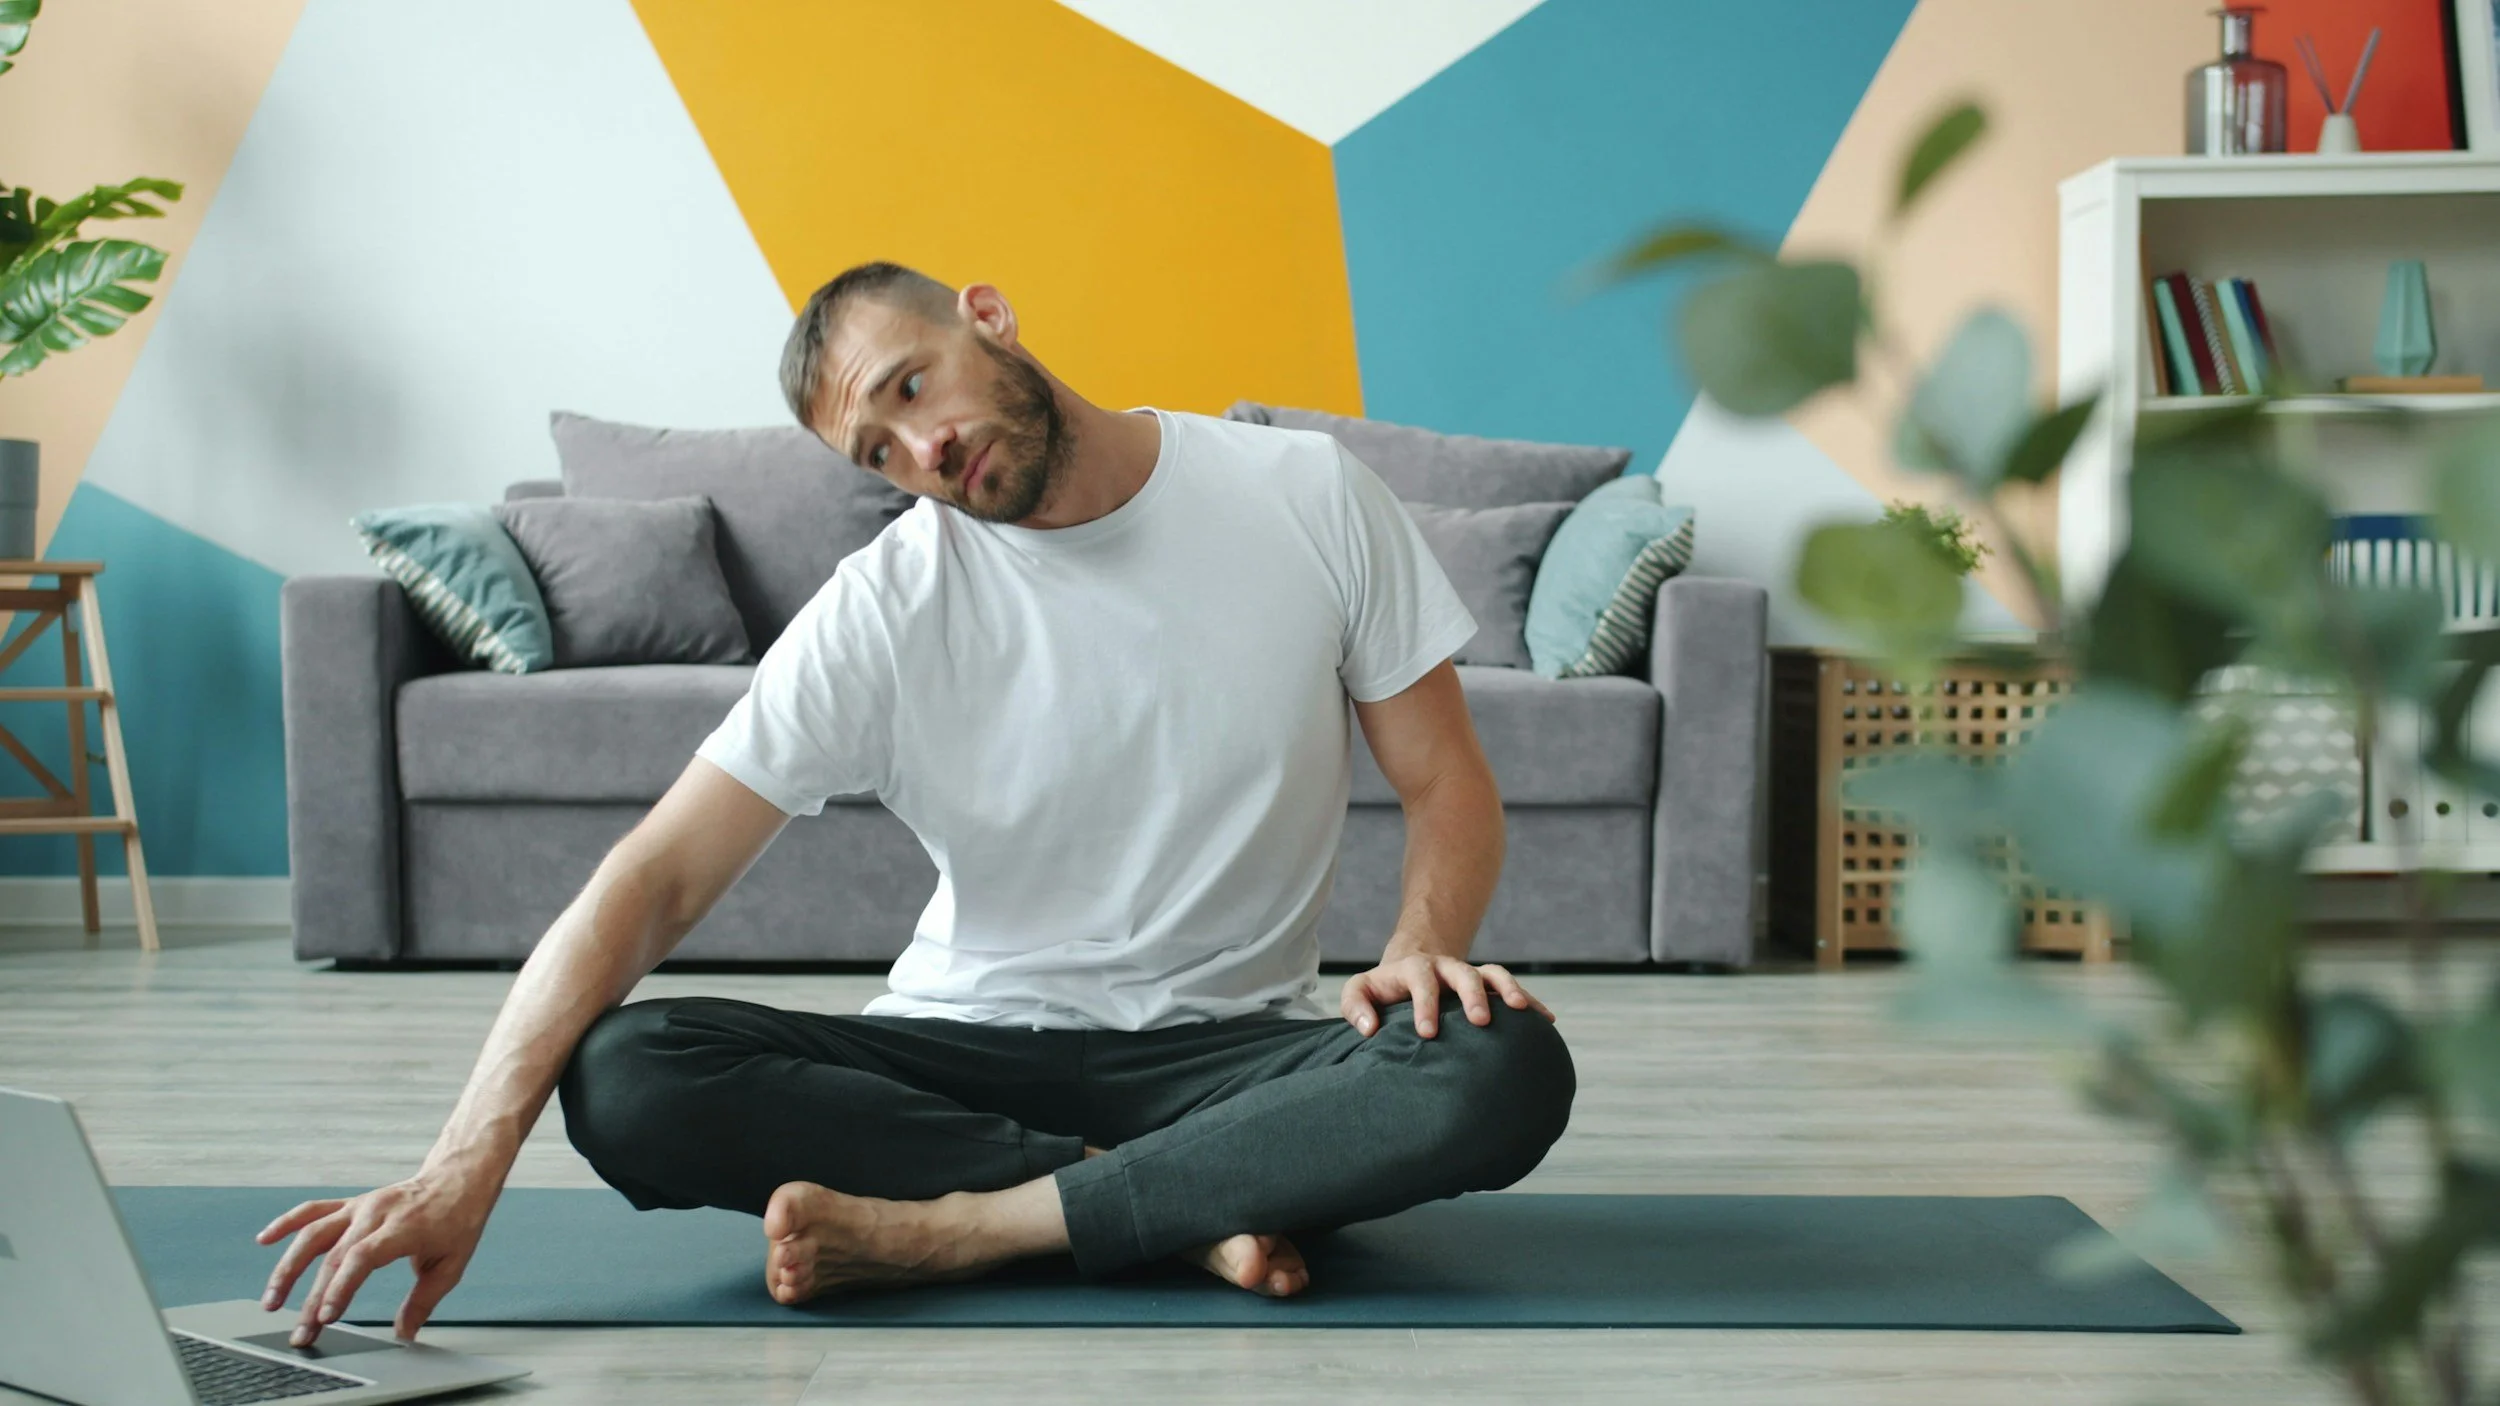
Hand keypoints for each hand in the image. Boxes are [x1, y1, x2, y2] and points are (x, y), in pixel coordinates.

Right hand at [255, 1171, 495, 1346]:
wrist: (457, 1179)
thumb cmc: (458, 1220)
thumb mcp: (451, 1264)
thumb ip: (423, 1301)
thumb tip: (404, 1335)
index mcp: (402, 1228)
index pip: (362, 1258)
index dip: (341, 1287)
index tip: (327, 1316)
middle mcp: (375, 1214)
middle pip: (334, 1257)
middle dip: (314, 1298)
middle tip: (302, 1332)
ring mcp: (360, 1206)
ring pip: (313, 1233)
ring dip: (288, 1268)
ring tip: (271, 1301)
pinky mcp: (351, 1203)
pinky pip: (313, 1210)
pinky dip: (287, 1223)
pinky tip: (264, 1240)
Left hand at [1340, 952, 1553, 1038]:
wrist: (1411, 968)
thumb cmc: (1382, 990)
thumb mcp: (1361, 991)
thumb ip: (1356, 1007)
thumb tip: (1370, 1030)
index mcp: (1414, 969)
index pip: (1420, 980)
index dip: (1425, 1004)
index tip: (1427, 1033)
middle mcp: (1446, 968)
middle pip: (1462, 972)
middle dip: (1472, 995)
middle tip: (1479, 1021)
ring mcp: (1470, 975)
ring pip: (1493, 973)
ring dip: (1508, 989)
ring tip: (1519, 1010)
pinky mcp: (1488, 987)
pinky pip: (1512, 989)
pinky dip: (1530, 1002)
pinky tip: (1546, 1020)